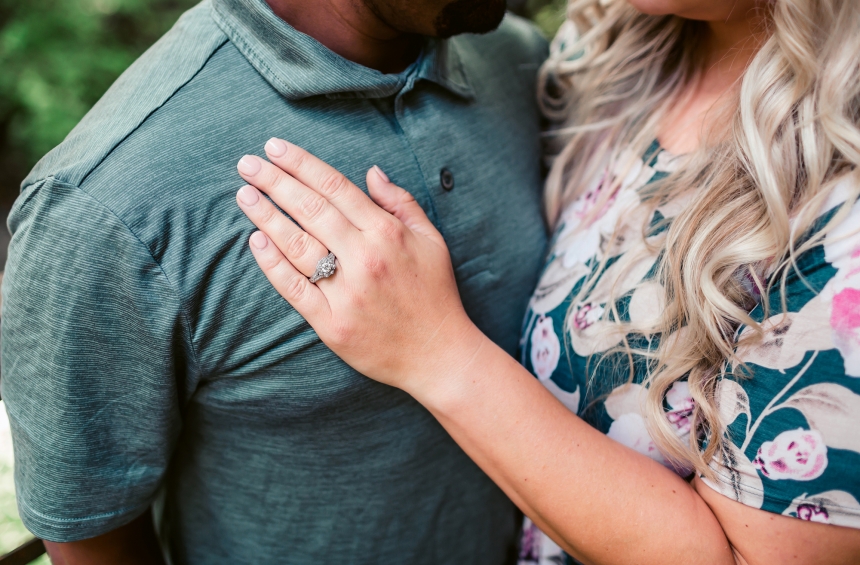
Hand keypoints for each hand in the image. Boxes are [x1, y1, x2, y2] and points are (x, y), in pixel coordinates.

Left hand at [235, 138, 484, 392]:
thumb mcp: (431, 240)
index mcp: (387, 233)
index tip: (275, 148)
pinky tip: (256, 241)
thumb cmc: (435, 294)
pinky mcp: (331, 323)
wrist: (438, 354)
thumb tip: (371, 171)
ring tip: (245, 195)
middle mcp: (364, 258)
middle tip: (247, 163)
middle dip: (275, 182)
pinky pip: (294, 288)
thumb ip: (400, 203)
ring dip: (266, 216)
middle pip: (310, 209)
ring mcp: (345, 292)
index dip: (302, 164)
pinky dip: (272, 263)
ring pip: (297, 245)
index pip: (335, 187)